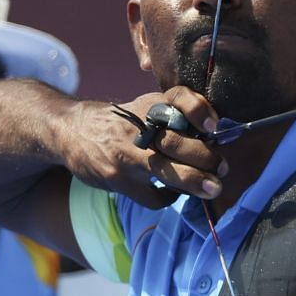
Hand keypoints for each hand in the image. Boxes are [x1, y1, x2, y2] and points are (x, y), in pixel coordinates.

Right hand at [58, 86, 227, 209]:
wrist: (73, 131)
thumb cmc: (123, 122)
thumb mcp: (146, 108)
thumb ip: (176, 118)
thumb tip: (216, 137)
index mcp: (150, 105)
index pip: (178, 98)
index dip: (198, 109)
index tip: (214, 125)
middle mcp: (138, 127)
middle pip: (176, 141)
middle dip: (206, 158)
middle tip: (222, 168)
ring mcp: (126, 155)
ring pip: (165, 171)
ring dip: (194, 181)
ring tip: (213, 188)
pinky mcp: (118, 179)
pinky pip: (152, 196)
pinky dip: (169, 197)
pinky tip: (174, 193)